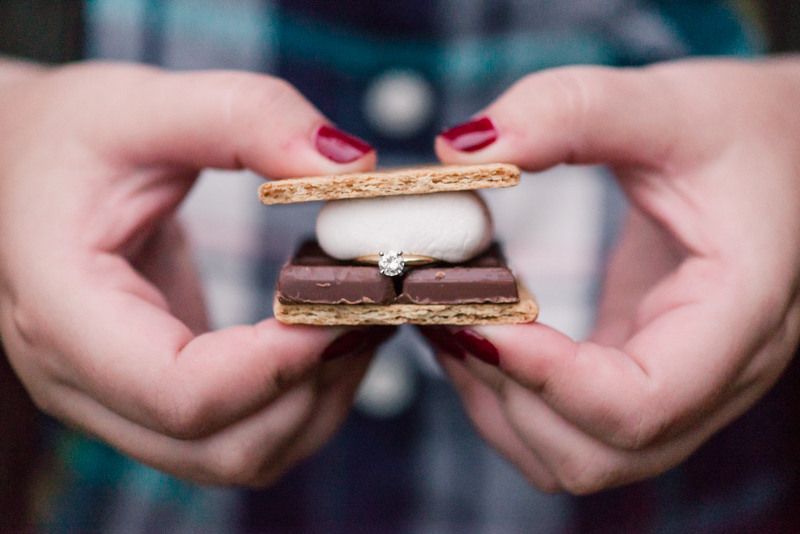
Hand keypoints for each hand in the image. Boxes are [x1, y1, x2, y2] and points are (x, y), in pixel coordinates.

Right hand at [0, 60, 387, 485]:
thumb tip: (352, 169)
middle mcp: (83, 382)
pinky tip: (329, 336)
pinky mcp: (156, 396)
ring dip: (317, 402)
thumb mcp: (144, 103)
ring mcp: (119, 401)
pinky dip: (301, 400)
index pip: (181, 393)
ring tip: (360, 320)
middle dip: (315, 386)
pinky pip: (241, 434)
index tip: (349, 298)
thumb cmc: (68, 138)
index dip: (281, 362)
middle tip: (372, 307)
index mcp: (62, 312)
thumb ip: (248, 118)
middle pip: (223, 446)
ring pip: (240, 456)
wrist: (18, 169)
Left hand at [425, 58, 799, 492]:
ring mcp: (679, 387)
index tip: (475, 316)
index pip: (646, 401)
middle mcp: (716, 373)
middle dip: (508, 392)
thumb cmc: (738, 132)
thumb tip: (461, 150)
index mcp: (740, 311)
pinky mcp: (638, 374)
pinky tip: (473, 338)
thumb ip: (569, 112)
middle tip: (449, 312)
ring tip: (450, 326)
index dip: (549, 377)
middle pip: (600, 451)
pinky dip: (507, 400)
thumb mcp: (665, 104)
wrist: (780, 154)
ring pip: (576, 458)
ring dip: (498, 405)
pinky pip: (567, 430)